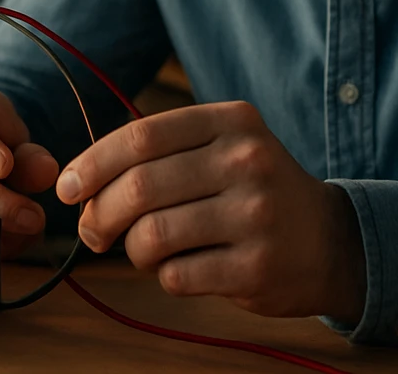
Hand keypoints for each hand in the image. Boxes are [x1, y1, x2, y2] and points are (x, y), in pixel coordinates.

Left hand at [58, 100, 364, 321]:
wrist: (331, 241)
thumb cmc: (254, 192)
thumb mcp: (223, 148)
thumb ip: (159, 156)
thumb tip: (80, 189)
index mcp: (232, 121)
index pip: (141, 136)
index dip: (93, 162)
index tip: (66, 187)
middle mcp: (247, 161)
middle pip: (139, 187)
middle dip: (99, 214)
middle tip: (92, 231)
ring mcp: (255, 215)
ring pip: (152, 235)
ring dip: (132, 249)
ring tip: (143, 250)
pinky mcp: (256, 267)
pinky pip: (176, 276)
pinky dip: (164, 275)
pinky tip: (182, 267)